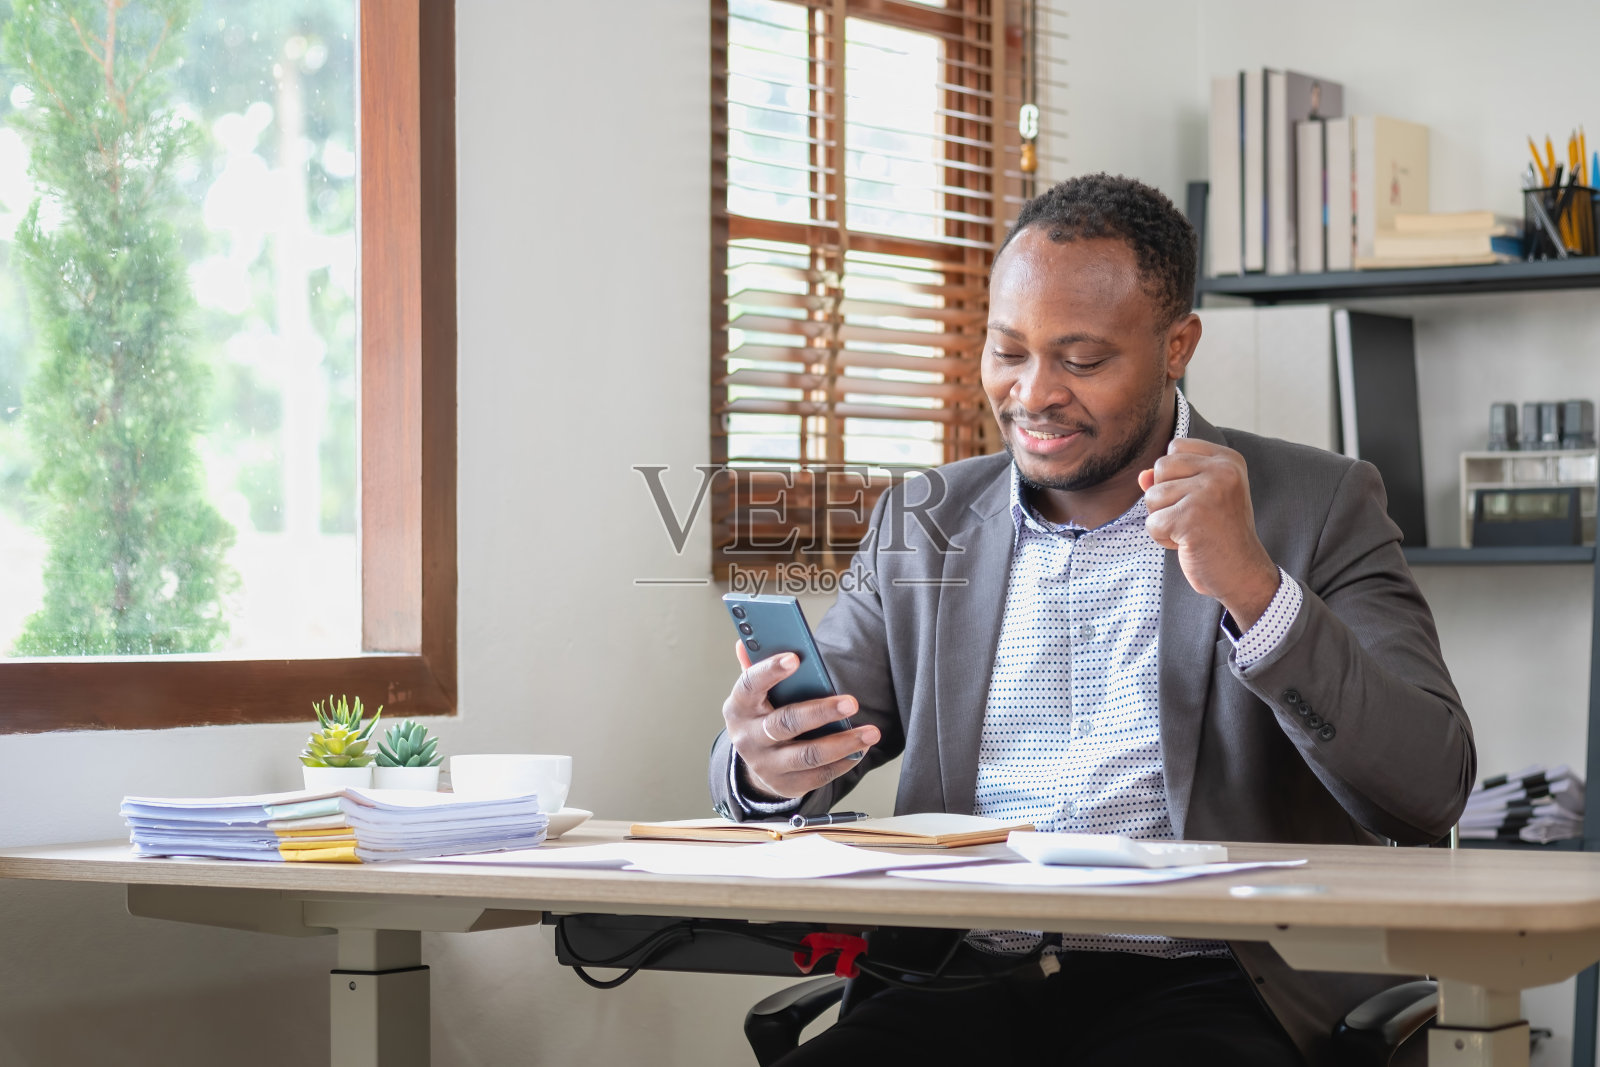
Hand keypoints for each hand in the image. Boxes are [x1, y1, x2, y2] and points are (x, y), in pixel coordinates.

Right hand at [721, 641, 879, 799]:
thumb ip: (755, 666)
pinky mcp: (786, 785)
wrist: (757, 761)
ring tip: (871, 732)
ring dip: (843, 743)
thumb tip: (745, 642)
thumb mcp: (755, 692)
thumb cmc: (762, 714)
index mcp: (739, 707)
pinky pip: (819, 775)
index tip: (796, 658)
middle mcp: (748, 738)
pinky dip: (843, 762)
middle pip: (785, 723)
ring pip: (807, 755)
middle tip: (851, 702)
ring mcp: (766, 765)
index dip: (771, 671)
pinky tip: (860, 749)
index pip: (750, 685)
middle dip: (821, 712)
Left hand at [1138, 438, 1281, 629]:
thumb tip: (1142, 476)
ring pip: (1152, 496)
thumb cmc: (1218, 534)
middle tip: (1192, 517)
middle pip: (1160, 468)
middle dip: (1165, 497)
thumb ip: (1172, 480)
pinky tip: (1187, 543)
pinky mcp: (1191, 518)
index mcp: (1227, 460)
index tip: (1198, 498)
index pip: (1176, 447)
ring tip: (1191, 530)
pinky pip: (1152, 523)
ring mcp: (1208, 493)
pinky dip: (1163, 538)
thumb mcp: (1200, 498)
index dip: (1174, 475)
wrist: (1242, 572)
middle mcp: (1222, 471)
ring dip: (1163, 519)